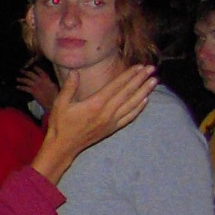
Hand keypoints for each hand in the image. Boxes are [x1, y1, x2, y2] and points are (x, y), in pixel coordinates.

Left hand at [17, 66, 59, 110]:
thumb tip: (47, 80)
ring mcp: (36, 86)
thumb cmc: (55, 95)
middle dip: (26, 72)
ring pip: (27, 80)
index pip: (41, 72)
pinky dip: (21, 87)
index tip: (33, 67)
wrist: (52, 102)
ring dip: (21, 79)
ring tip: (17, 78)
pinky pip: (25, 88)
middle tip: (21, 71)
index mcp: (47, 79)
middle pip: (31, 74)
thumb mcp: (54, 86)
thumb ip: (49, 82)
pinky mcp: (33, 91)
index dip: (37, 69)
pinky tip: (17, 87)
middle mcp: (41, 81)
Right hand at [30, 65, 155, 183]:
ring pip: (132, 104)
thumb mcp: (60, 104)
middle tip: (151, 69)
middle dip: (140, 79)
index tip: (139, 67)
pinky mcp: (112, 128)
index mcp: (95, 103)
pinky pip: (129, 117)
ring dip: (144, 91)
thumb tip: (75, 71)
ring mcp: (111, 121)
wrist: (63, 147)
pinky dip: (139, 108)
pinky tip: (146, 100)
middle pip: (127, 92)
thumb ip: (69, 87)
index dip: (128, 75)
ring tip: (154, 81)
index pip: (116, 86)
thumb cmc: (60, 124)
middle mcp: (106, 112)